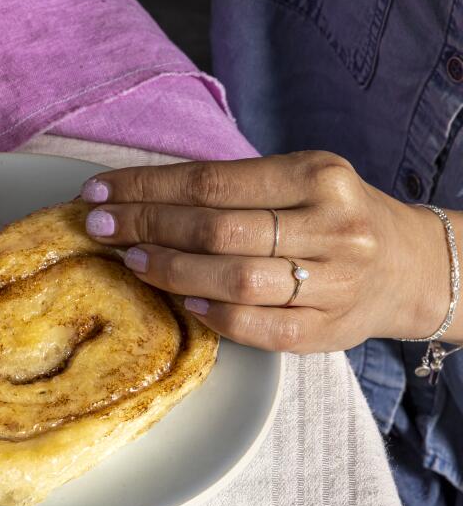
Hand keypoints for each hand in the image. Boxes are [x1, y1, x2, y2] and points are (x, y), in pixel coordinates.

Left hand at [79, 151, 451, 352]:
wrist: (408, 266)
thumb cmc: (330, 215)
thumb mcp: (297, 180)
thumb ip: (231, 187)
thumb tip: (137, 194)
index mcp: (317, 175)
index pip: (211, 181)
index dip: (146, 187)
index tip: (99, 191)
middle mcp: (331, 226)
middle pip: (215, 229)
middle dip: (144, 226)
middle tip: (97, 226)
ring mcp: (334, 282)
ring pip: (233, 279)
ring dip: (170, 271)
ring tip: (130, 260)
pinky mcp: (327, 330)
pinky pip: (257, 326)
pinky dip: (211, 315)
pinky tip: (180, 302)